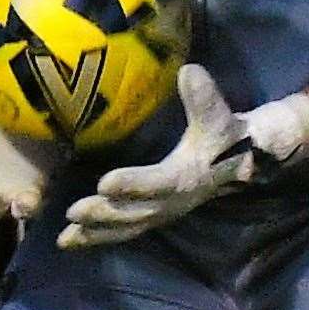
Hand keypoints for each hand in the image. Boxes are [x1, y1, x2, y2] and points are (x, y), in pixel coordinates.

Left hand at [57, 64, 308, 248]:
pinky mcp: (155, 214)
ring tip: (65, 238)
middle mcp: (173, 202)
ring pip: (128, 227)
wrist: (243, 159)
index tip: (104, 182)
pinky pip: (126, 229)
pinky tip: (75, 238)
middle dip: (105, 214)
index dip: (133, 185)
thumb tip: (190, 71)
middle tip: (72, 212)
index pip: (158, 183)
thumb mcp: (218, 115)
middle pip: (137, 213)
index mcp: (187, 178)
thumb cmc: (226, 134)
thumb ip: (204, 98)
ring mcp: (163, 212)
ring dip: (97, 233)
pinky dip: (101, 235)